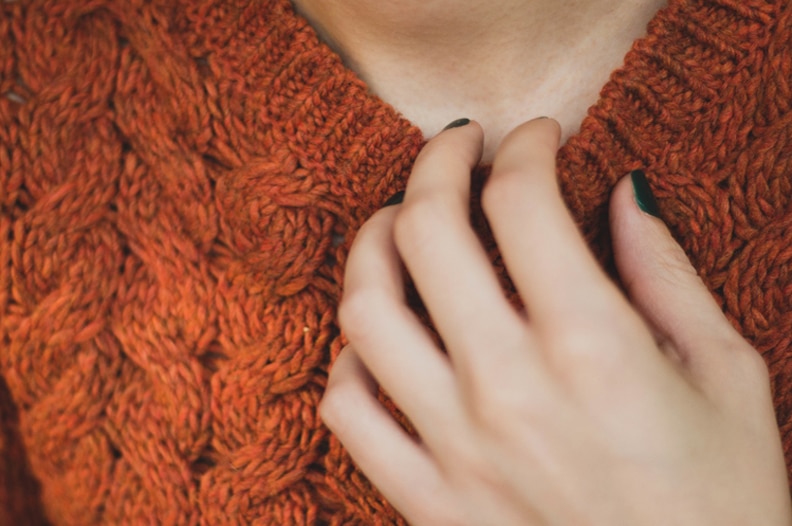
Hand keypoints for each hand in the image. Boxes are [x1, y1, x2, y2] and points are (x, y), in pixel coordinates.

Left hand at [320, 118, 791, 524]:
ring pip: (365, 310)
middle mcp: (507, 389)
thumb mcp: (726, 375)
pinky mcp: (426, 499)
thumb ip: (665, 272)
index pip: (520, 203)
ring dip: (373, 244)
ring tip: (399, 224)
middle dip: (435, 164)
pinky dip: (352, 357)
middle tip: (456, 148)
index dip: (524, 149)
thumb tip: (623, 195)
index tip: (534, 140)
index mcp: (593, 350)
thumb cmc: (722, 503)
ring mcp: (454, 447)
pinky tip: (383, 340)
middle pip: (425, 232)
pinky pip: (349, 408)